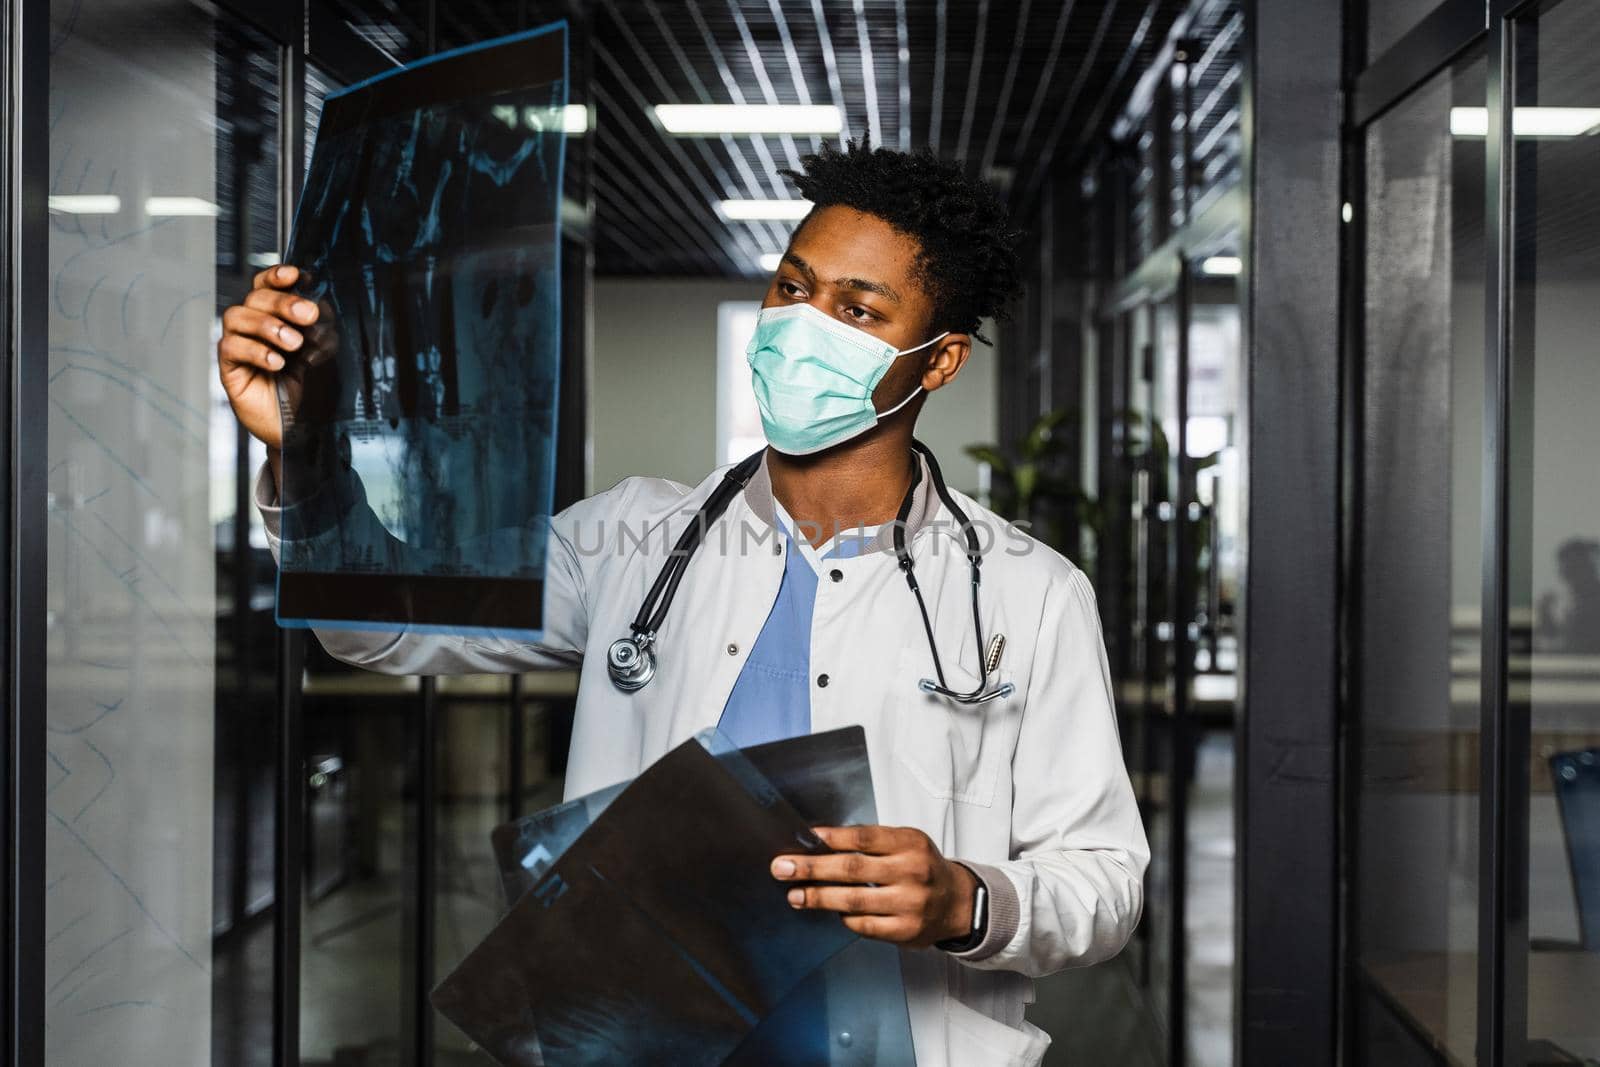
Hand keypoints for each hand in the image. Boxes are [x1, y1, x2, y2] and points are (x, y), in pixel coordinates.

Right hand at [217, 264, 336, 454]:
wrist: (298, 427)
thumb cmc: (308, 386)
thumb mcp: (321, 352)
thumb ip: (320, 328)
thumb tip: (319, 306)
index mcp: (273, 315)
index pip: (266, 285)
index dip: (276, 276)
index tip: (295, 275)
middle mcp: (252, 325)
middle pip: (255, 298)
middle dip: (282, 303)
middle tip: (307, 315)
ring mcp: (238, 344)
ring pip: (237, 317)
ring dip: (268, 326)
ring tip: (294, 344)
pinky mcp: (229, 367)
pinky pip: (231, 347)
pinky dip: (256, 351)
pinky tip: (277, 363)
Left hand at [770, 825, 977, 946]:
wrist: (957, 902)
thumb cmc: (922, 867)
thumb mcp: (906, 843)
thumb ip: (871, 843)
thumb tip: (819, 844)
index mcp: (910, 843)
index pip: (864, 838)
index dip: (832, 838)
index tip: (804, 838)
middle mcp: (912, 872)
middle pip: (853, 869)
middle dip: (812, 868)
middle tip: (782, 868)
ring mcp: (910, 904)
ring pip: (854, 900)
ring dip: (818, 897)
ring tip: (794, 895)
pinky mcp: (906, 931)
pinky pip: (864, 925)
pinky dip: (844, 917)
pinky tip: (830, 911)